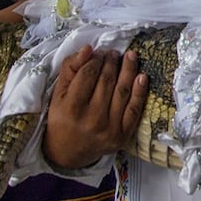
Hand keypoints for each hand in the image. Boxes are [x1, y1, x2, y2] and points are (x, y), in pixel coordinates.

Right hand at [43, 45, 148, 168]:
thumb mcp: (58, 93)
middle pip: (106, 81)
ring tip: (131, 56)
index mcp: (71, 107)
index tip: (99, 52)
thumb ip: (71, 68)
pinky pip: (134, 110)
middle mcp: (91, 119)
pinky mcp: (122, 136)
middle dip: (112, 63)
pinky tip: (142, 76)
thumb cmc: (62, 117)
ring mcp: (109, 128)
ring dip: (129, 70)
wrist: (67, 151)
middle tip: (114, 53)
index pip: (88, 75)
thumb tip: (88, 48)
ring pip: (122, 92)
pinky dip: (140, 92)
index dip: (96, 60)